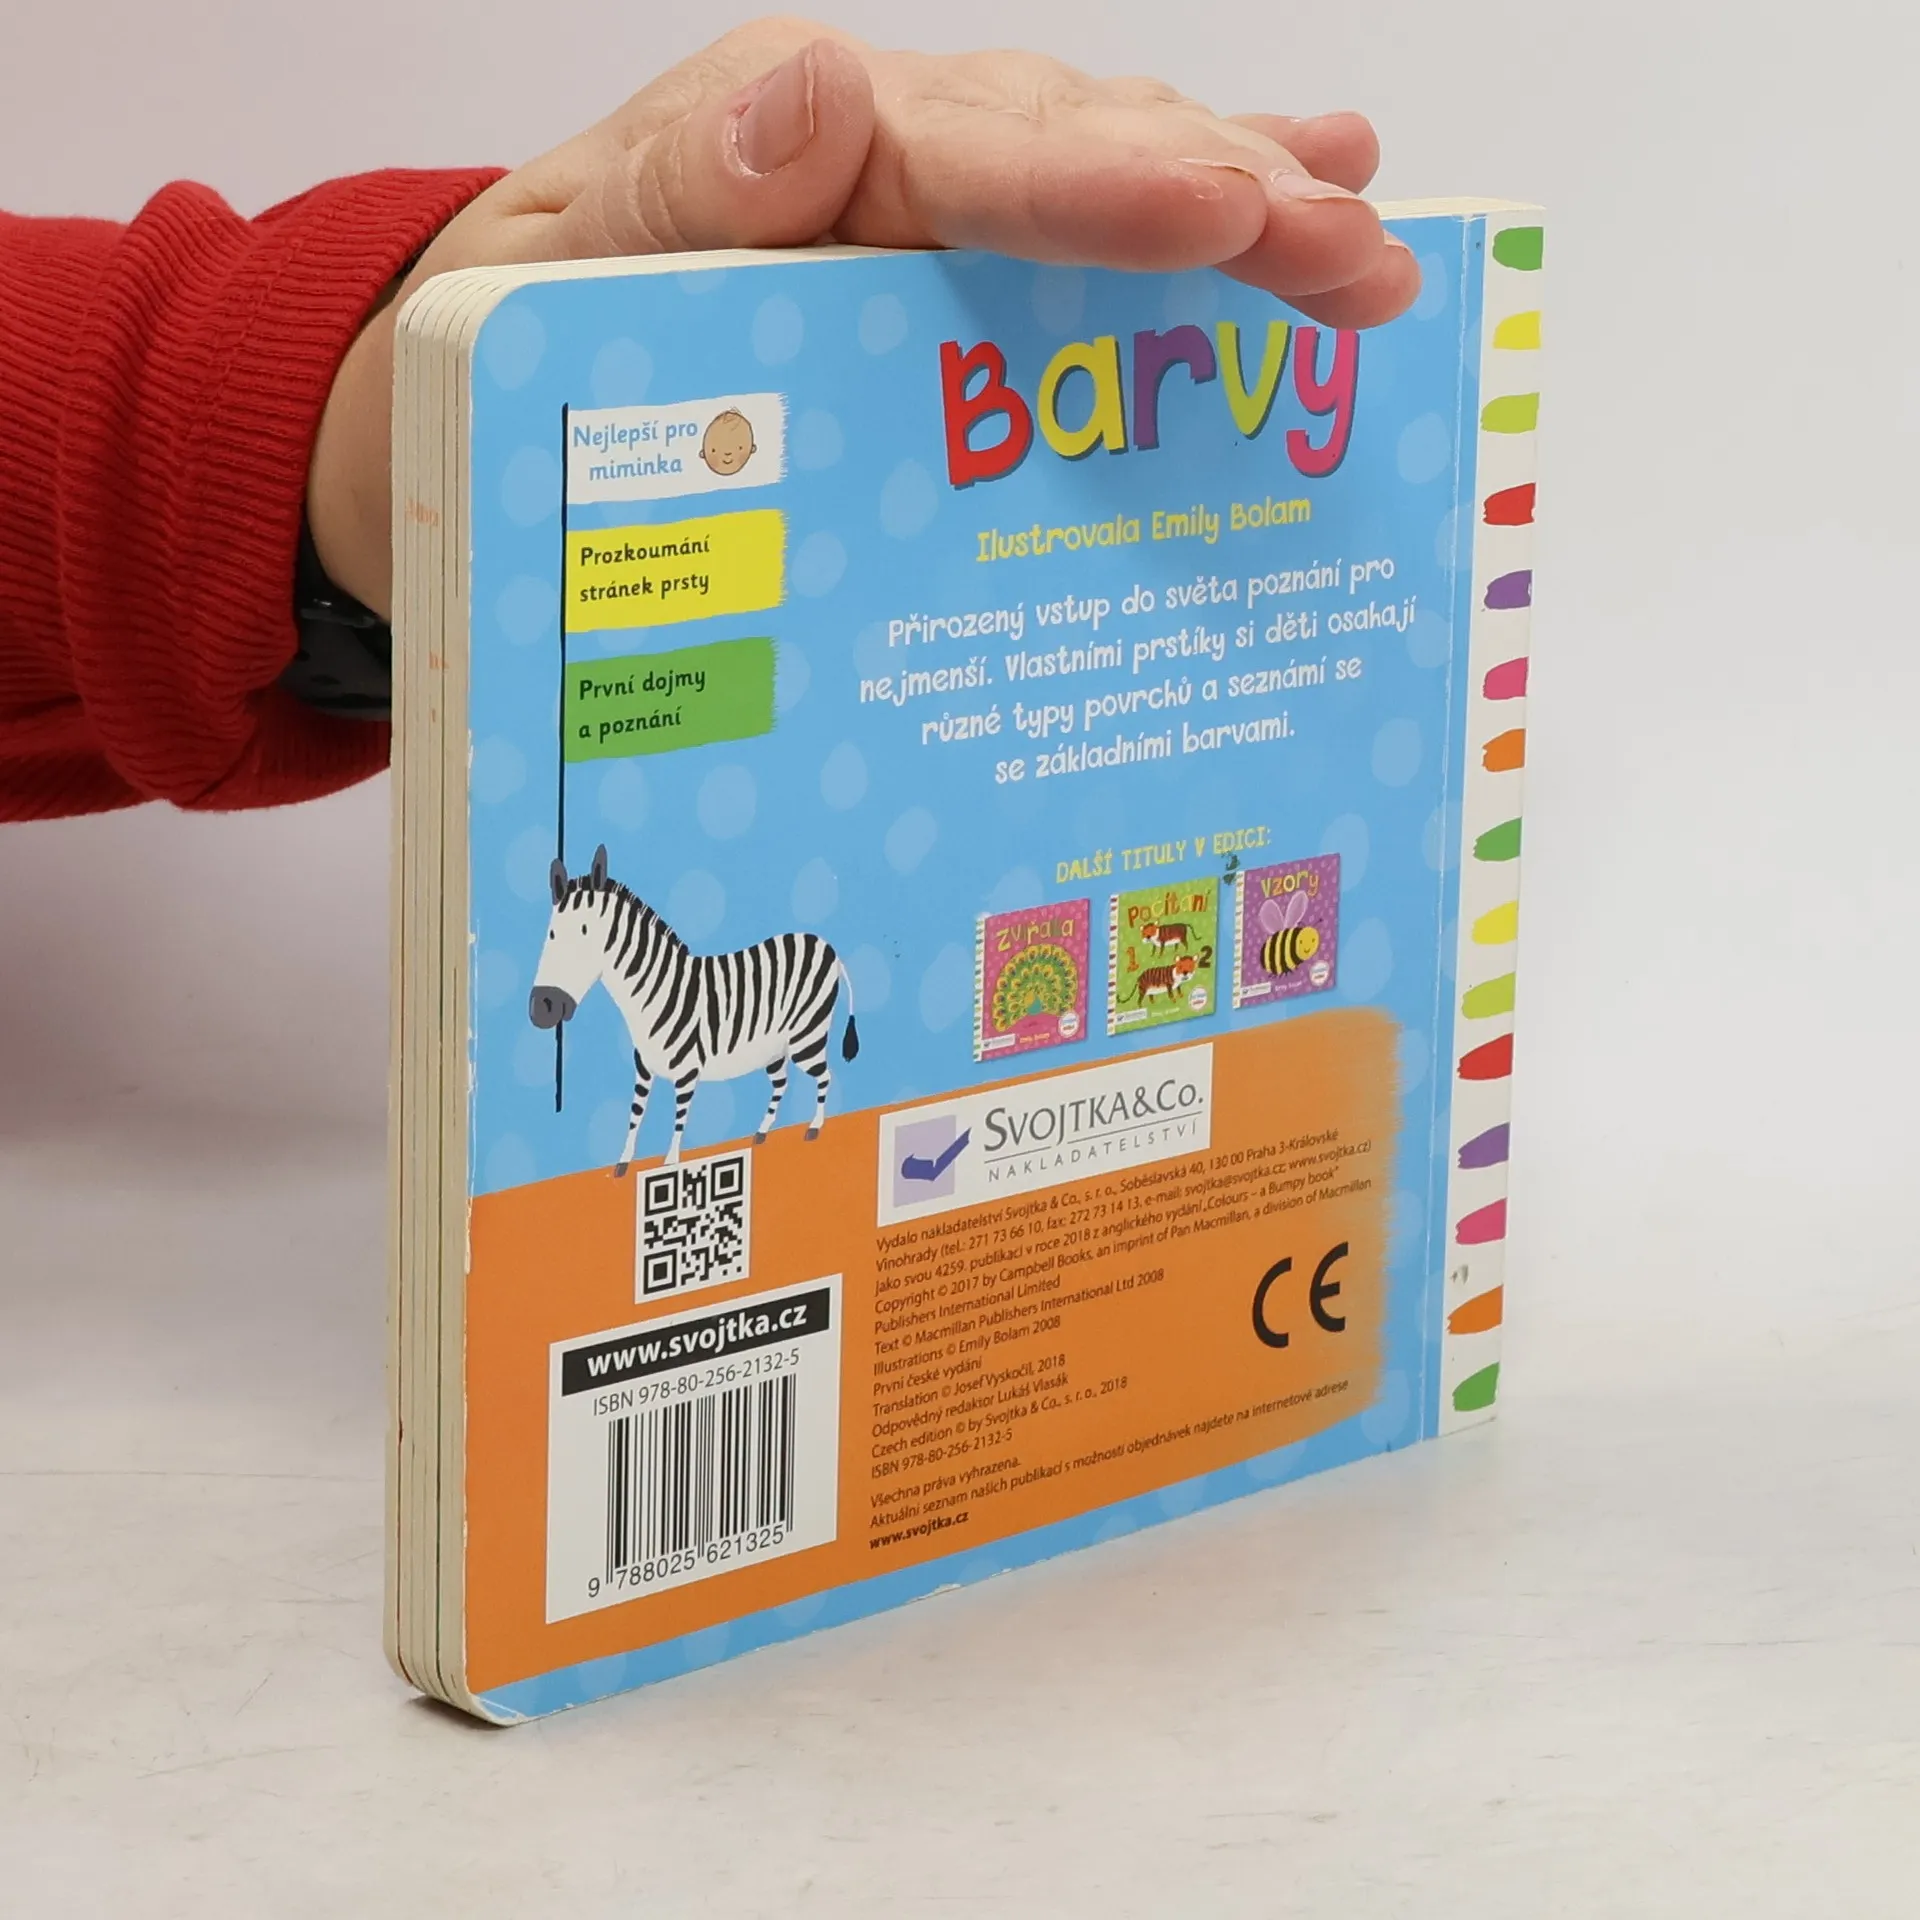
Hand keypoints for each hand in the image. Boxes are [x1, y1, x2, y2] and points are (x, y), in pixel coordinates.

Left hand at [309, 16, 1417, 617]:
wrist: (503, 363)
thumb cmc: (539, 319)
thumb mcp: (571, 260)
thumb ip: (685, 189)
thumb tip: (808, 103)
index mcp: (805, 149)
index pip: (978, 153)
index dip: (1105, 190)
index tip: (1224, 218)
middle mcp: (894, 159)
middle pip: (1082, 158)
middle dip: (1229, 203)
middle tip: (1356, 263)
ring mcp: (934, 216)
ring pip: (1110, 188)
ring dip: (1247, 211)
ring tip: (1362, 237)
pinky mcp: (953, 278)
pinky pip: (1086, 242)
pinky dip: (1195, 222)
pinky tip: (1301, 196)